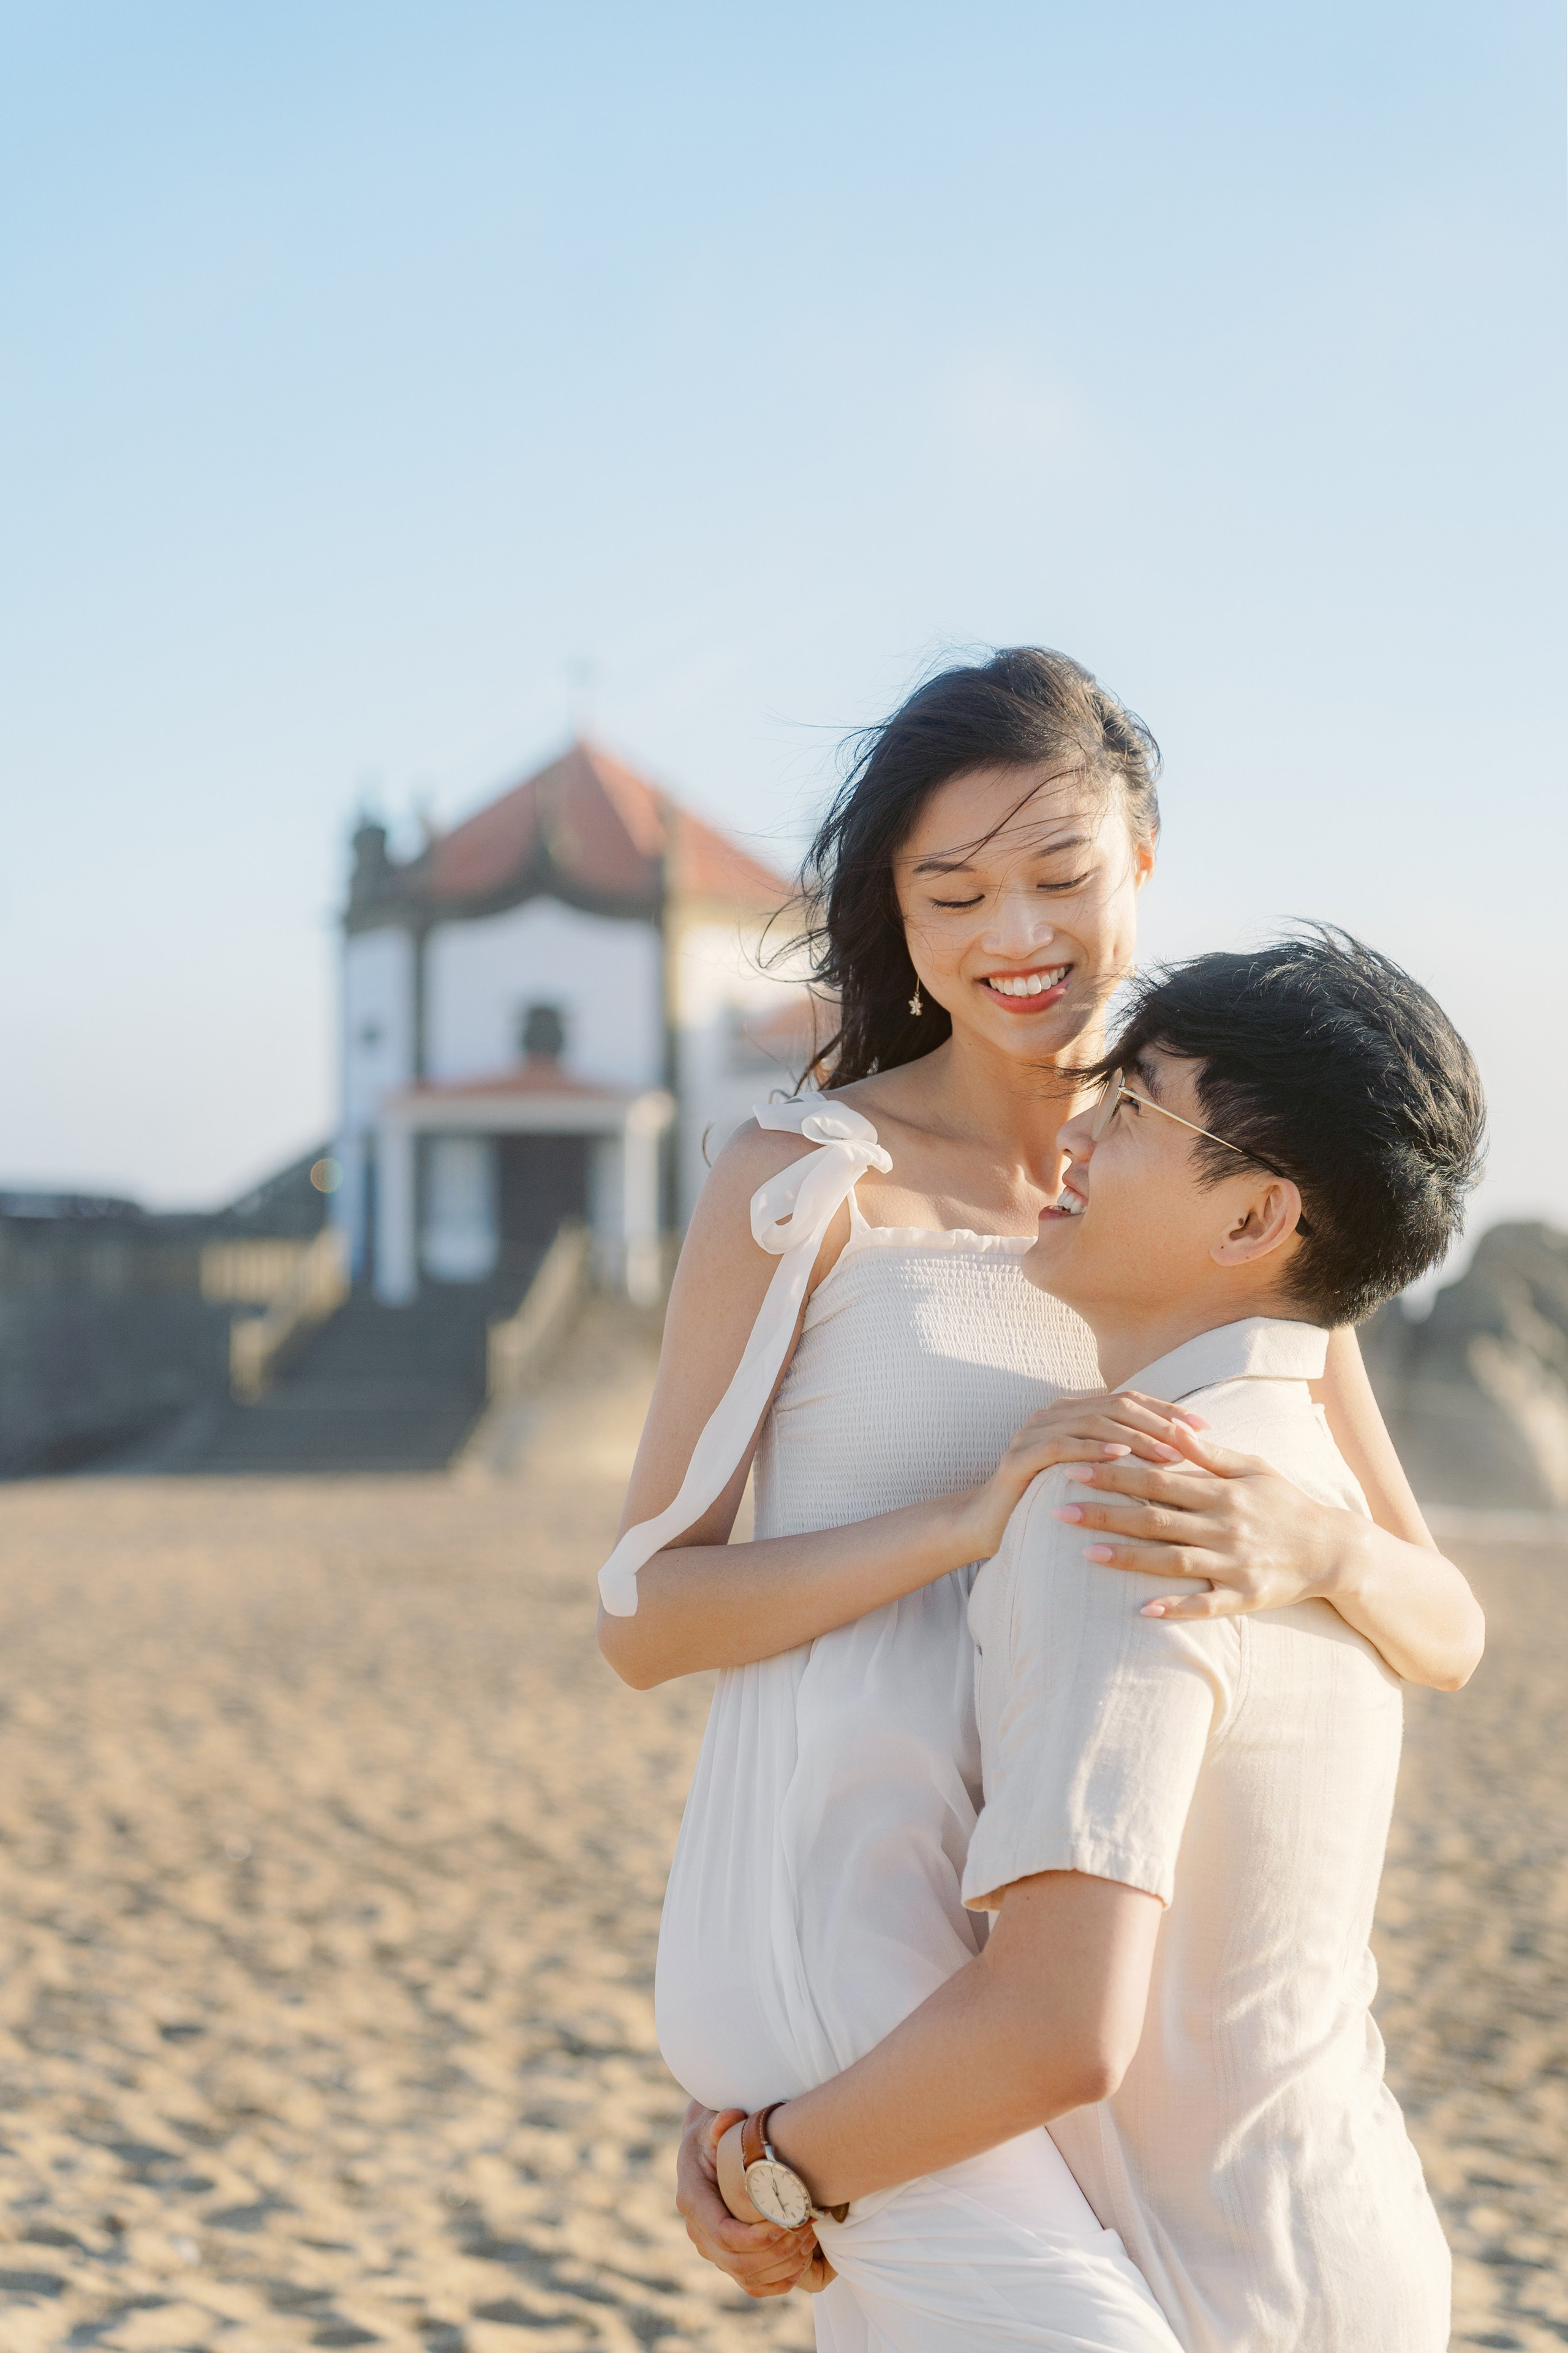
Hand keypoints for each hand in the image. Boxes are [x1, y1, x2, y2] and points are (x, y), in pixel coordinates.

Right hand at [715, 2115, 835, 2292]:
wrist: (705, 2152)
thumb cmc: (714, 2135)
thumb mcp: (712, 2123)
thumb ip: (720, 2123)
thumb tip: (730, 2118)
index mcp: (692, 2200)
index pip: (723, 2233)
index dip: (757, 2236)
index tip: (788, 2219)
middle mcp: (698, 2231)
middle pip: (737, 2261)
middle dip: (777, 2250)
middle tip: (807, 2228)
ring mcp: (712, 2249)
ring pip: (746, 2277)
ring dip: (782, 2266)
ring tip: (809, 2241)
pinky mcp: (727, 2259)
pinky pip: (752, 2285)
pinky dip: (778, 2283)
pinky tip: (800, 2266)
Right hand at [951, 1390, 1207, 1565]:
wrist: (987, 1526)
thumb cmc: (1049, 1504)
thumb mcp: (1092, 1477)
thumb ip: (1122, 1459)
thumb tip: (1180, 1457)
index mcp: (1073, 1412)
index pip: (1130, 1401)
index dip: (1168, 1411)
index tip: (1204, 1428)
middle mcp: (1054, 1413)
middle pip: (1117, 1406)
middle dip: (1159, 1422)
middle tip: (1193, 1441)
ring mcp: (1034, 1431)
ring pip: (1094, 1421)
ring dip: (1135, 1436)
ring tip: (1168, 1452)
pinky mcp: (1019, 1456)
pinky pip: (1062, 1445)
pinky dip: (1094, 1448)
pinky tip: (1120, 1457)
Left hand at [1050, 1424, 1358, 1618]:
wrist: (1332, 1550)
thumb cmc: (1284, 1503)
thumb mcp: (1253, 1468)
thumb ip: (1208, 1452)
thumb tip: (1169, 1426)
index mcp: (1222, 1492)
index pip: (1157, 1479)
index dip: (1114, 1474)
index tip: (1073, 1468)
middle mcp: (1225, 1527)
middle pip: (1155, 1519)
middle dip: (1105, 1513)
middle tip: (1058, 1509)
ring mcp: (1234, 1565)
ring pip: (1173, 1561)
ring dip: (1128, 1559)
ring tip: (1086, 1554)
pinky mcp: (1245, 1597)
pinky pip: (1205, 1606)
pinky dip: (1174, 1608)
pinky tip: (1141, 1610)